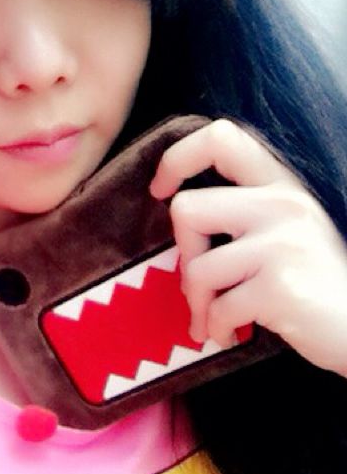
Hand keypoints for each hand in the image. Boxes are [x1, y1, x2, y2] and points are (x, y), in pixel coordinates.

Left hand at [149, 118, 346, 375]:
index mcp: (280, 185)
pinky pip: (217, 307)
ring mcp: (283, 244)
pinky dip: (214, 327)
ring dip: (198, 302)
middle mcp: (282, 205)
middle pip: (186, 209)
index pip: (220, 139)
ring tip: (214, 318)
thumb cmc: (313, 283)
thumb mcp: (285, 230)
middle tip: (200, 285)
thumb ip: (240, 211)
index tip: (161, 189)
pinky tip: (228, 334)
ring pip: (196, 267)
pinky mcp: (279, 287)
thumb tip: (174, 209)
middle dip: (184, 254)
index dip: (177, 159)